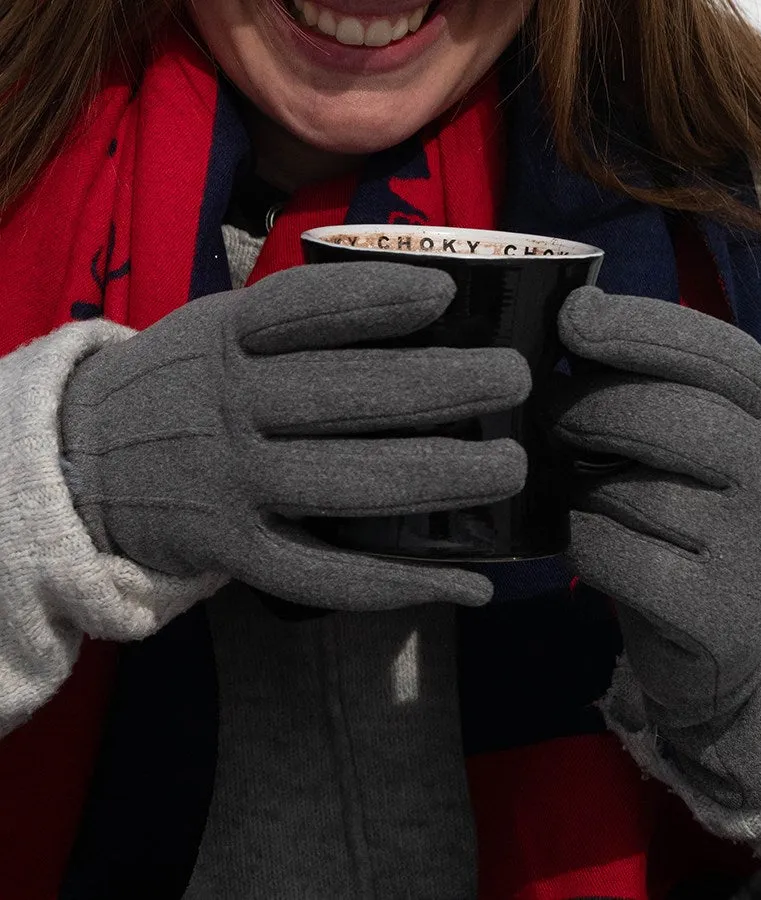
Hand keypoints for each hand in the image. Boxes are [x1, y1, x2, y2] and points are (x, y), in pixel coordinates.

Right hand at [61, 263, 529, 610]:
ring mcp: (233, 485)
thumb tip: (417, 307)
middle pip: (344, 396)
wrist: (83, 459)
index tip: (448, 293)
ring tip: (511, 469)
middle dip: (441, 387)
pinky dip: (402, 585)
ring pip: (347, 484)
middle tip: (515, 380)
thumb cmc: (180, 384)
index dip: (376, 299)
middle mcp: (228, 408)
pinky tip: (471, 585)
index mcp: (223, 340)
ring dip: (440, 477)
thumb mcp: (215, 329)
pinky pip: (326, 577)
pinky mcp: (237, 553)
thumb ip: (294, 323)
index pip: (302, 310)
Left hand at [549, 288, 760, 728]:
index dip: (644, 329)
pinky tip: (580, 537)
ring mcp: (758, 557)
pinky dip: (583, 541)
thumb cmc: (682, 522)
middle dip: (597, 407)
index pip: (725, 357)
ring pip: (645, 496)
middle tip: (549, 412)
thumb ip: (645, 390)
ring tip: (572, 485)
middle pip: (683, 420)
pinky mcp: (723, 621)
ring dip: (584, 485)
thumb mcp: (684, 448)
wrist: (721, 646)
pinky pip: (624, 560)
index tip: (573, 316)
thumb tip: (567, 327)